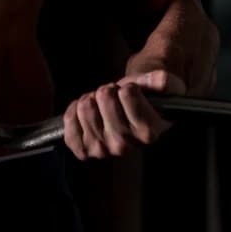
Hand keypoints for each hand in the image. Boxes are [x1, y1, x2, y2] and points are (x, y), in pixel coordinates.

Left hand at [62, 69, 182, 159]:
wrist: (128, 116)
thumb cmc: (145, 99)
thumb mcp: (158, 86)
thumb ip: (161, 81)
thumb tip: (161, 80)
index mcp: (147, 133)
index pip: (127, 93)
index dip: (127, 87)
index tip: (131, 93)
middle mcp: (125, 147)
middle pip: (104, 97)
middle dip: (108, 90)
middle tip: (115, 98)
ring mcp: (102, 151)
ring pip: (85, 107)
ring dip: (92, 99)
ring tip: (102, 106)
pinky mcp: (83, 151)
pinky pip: (69, 120)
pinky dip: (75, 110)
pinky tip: (89, 113)